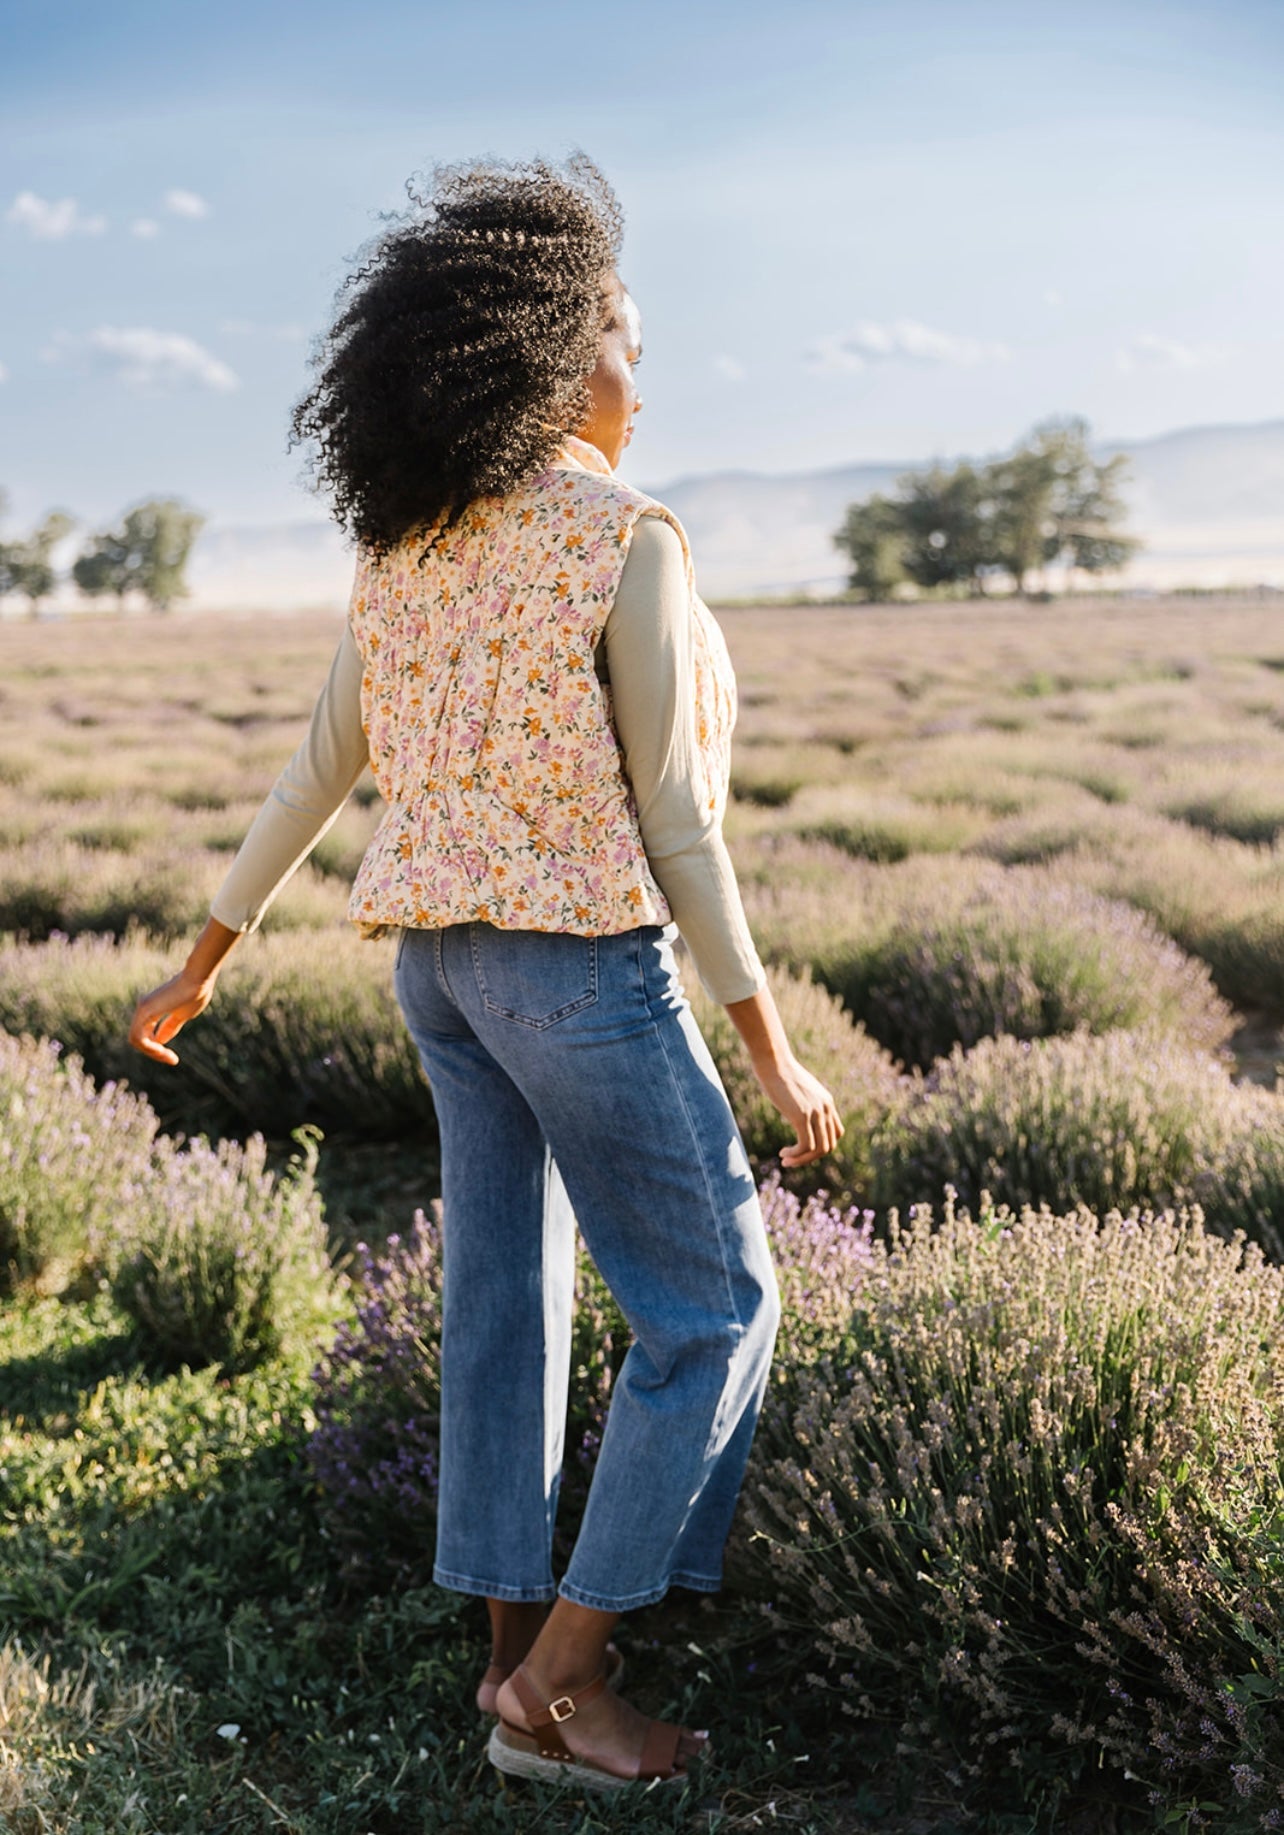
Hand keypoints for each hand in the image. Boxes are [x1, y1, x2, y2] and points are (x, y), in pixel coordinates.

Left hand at [128, 968, 216, 1065]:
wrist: (199, 980)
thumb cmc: (195, 994)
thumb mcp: (182, 1015)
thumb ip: (170, 1027)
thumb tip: (160, 1040)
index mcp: (151, 1009)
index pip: (145, 1035)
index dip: (156, 1049)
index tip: (173, 1058)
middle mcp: (143, 1008)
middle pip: (139, 1039)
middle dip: (154, 1053)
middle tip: (172, 1060)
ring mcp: (142, 1008)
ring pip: (136, 1039)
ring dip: (152, 1052)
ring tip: (169, 1057)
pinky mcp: (145, 1010)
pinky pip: (138, 1036)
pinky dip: (149, 1047)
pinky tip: (163, 1051)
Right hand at [752, 1053, 843, 1167]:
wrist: (773, 1062)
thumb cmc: (779, 1074)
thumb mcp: (798, 1090)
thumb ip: (803, 1102)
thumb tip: (795, 1110)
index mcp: (827, 1103)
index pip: (835, 1134)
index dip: (820, 1146)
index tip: (802, 1148)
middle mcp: (826, 1109)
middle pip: (828, 1145)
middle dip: (810, 1157)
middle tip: (791, 1159)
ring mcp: (816, 1112)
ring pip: (818, 1150)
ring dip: (802, 1160)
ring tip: (786, 1161)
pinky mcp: (802, 1116)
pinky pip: (805, 1146)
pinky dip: (795, 1155)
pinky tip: (783, 1154)